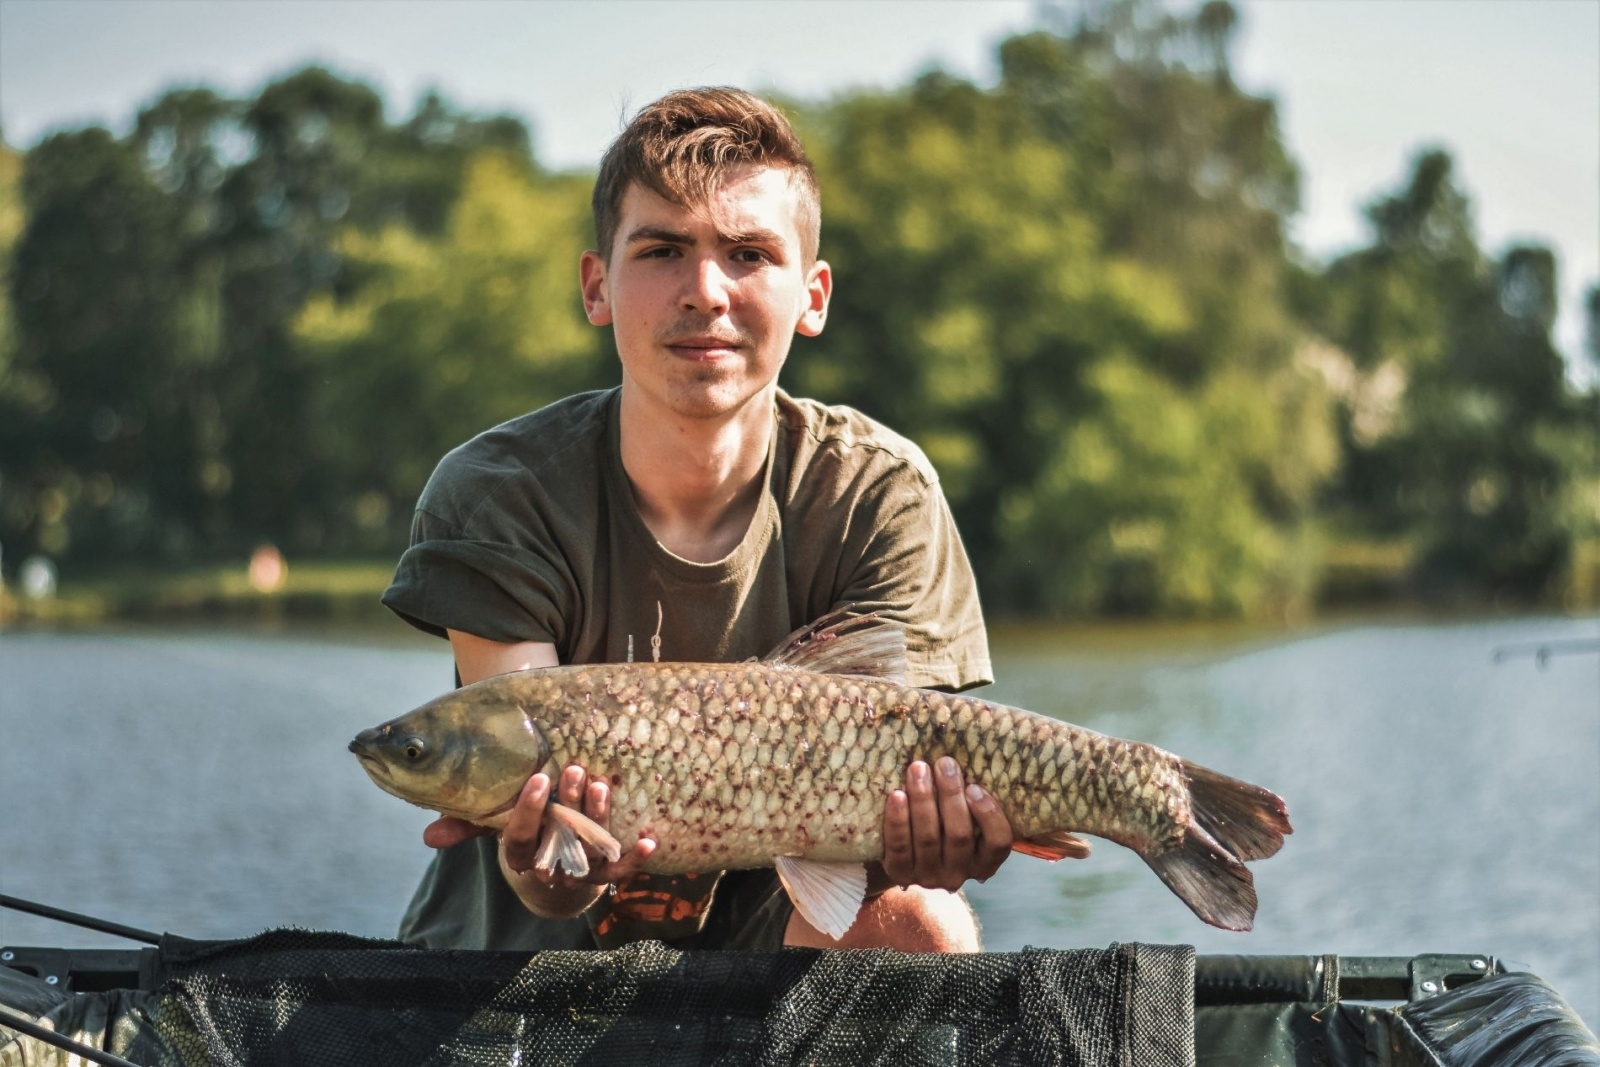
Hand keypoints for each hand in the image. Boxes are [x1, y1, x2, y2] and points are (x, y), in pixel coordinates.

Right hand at [499, 765, 655, 888]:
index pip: (520, 836)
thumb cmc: (535, 827)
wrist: (556, 866)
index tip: (540, 777)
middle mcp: (548, 868)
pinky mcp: (602, 876)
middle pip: (559, 838)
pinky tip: (649, 843)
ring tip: (600, 787)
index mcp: (521, 855)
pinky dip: (634, 858)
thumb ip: (521, 797)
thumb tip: (523, 758)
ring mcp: (577, 874)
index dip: (529, 809)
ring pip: (589, 850)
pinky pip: (619, 870)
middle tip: (575, 771)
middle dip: (569, 803)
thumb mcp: (522, 815)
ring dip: (597, 817)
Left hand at [876, 757, 1012, 892]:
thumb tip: (979, 740)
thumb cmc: (943, 822)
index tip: (975, 787)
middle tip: (944, 763)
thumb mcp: (965, 816)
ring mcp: (929, 876)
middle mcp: (960, 873)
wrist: (903, 854)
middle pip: (959, 836)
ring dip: (923, 800)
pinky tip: (897, 795)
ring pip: (928, 839)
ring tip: (918, 768)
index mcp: (984, 860)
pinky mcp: (901, 873)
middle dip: (951, 795)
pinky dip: (898, 820)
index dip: (989, 815)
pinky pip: (899, 847)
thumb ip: (972, 796)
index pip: (998, 843)